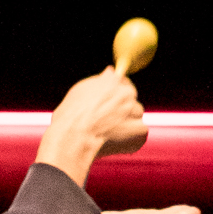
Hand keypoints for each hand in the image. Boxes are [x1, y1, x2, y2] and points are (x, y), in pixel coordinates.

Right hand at [37, 66, 152, 189]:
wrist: (74, 137)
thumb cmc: (71, 115)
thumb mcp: (81, 91)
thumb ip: (100, 81)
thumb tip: (111, 71)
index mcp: (114, 81)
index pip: (124, 83)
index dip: (118, 95)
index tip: (112, 105)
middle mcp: (127, 93)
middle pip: (131, 102)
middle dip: (124, 111)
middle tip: (108, 122)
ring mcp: (135, 111)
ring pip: (136, 117)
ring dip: (128, 125)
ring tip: (109, 134)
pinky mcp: (140, 130)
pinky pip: (140, 134)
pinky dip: (132, 139)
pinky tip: (116, 142)